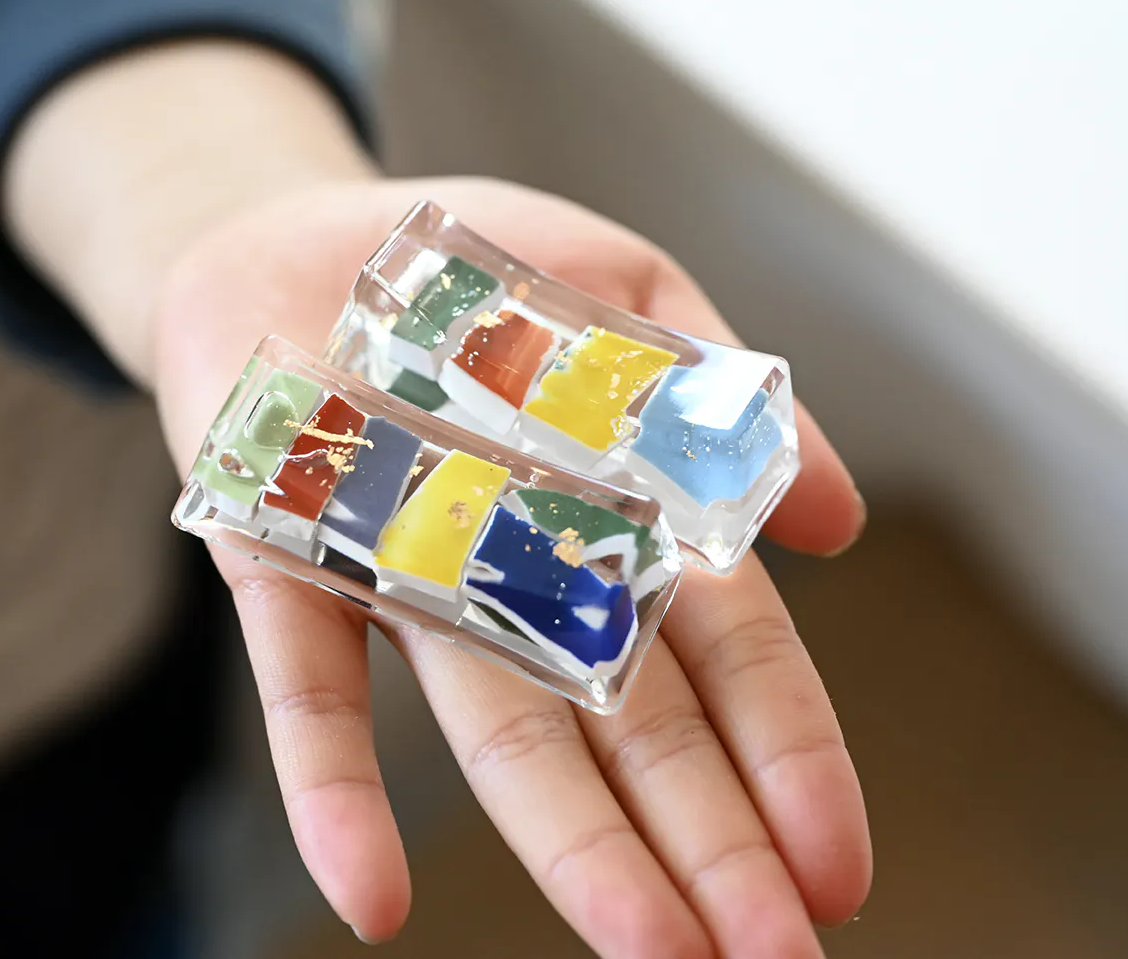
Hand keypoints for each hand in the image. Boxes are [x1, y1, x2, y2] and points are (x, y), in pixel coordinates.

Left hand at [149, 178, 870, 956]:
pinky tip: (368, 902)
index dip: (785, 755)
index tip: (837, 872)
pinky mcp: (286, 566)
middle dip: (708, 843)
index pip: (728, 652)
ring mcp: (408, 580)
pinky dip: (336, 791)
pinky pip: (311, 691)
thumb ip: (726, 392)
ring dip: (572, 846)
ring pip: (501, 734)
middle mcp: (525, 573)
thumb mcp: (629, 289)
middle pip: (631, 727)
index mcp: (617, 512)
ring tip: (649, 953)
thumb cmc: (477, 270)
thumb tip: (842, 520)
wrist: (294, 240)